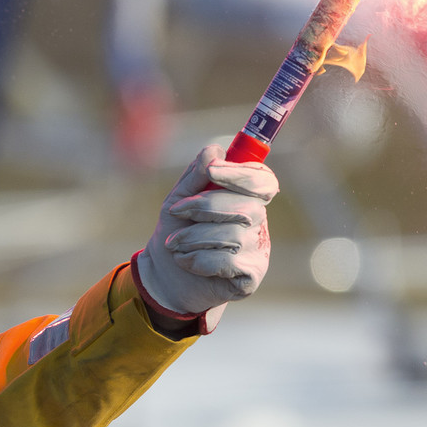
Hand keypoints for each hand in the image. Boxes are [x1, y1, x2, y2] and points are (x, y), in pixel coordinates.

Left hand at [136, 144, 277, 319]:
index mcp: (246, 198)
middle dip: (205, 206)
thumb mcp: (178, 198)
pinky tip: (186, 261)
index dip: (241, 174)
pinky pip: (227, 261)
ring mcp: (258, 250)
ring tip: (175, 243)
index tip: (211, 171)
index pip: (263, 181)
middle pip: (248, 207)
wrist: (164, 275)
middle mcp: (258, 223)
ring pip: (233, 235)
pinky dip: (197, 259)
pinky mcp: (251, 276)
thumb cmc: (177, 231)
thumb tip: (215, 150)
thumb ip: (196, 175)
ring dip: (193, 237)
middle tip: (176, 212)